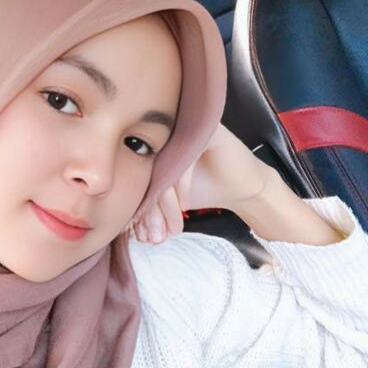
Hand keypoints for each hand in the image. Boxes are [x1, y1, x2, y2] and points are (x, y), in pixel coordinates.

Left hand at [129, 122, 274, 243]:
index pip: (134, 179)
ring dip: (165, 203)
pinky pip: (184, 160)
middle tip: (154, 236)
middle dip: (149, 211)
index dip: (136, 209)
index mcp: (150, 148)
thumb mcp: (169, 203)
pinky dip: (181, 186)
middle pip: (146, 174)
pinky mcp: (204, 131)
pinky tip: (186, 205)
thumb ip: (148, 208)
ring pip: (164, 168)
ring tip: (172, 228)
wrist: (242, 188)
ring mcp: (184, 130)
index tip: (139, 236)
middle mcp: (164, 135)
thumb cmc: (203, 190)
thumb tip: (125, 230)